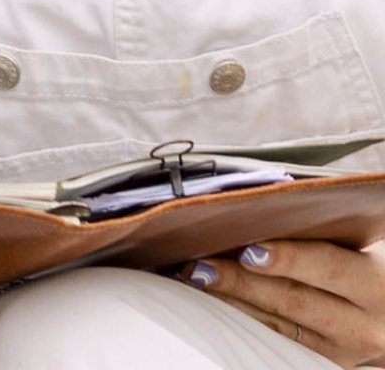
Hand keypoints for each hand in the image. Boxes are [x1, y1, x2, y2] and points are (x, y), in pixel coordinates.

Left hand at [185, 240, 384, 364]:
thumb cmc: (367, 261)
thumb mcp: (358, 245)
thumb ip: (319, 231)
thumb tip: (256, 206)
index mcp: (375, 283)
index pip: (328, 266)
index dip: (287, 258)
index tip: (247, 249)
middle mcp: (365, 324)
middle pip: (294, 300)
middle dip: (241, 282)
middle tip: (199, 265)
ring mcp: (344, 350)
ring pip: (278, 325)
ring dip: (230, 300)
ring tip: (193, 277)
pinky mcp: (325, 362)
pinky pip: (276, 339)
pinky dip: (241, 317)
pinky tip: (211, 298)